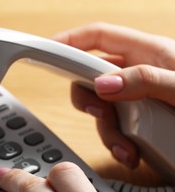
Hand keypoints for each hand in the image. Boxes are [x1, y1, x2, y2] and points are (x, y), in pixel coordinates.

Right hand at [52, 22, 174, 167]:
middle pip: (91, 77)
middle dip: (88, 99)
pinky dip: (117, 145)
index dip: (68, 40)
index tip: (45, 50)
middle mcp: (137, 74)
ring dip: (107, 132)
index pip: (96, 37)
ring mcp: (137, 99)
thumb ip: (145, 80)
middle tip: (100, 112)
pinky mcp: (140, 121)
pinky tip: (131, 155)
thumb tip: (103, 84)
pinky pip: (115, 129)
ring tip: (126, 150)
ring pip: (101, 109)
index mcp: (146, 53)